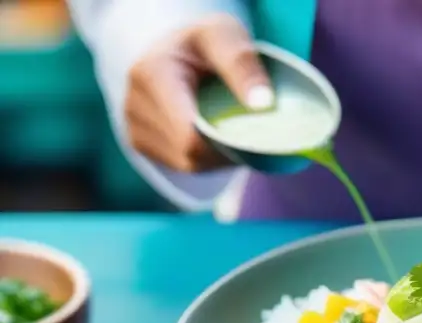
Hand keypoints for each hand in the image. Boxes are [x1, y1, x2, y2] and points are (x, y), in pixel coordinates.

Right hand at [125, 14, 272, 172]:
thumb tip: (263, 103)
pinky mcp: (141, 143)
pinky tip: (215, 136)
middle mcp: (134, 104)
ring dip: (217, 154)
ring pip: (188, 163)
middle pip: (190, 152)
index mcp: (151, 74)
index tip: (255, 127)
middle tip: (249, 127)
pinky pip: (182, 165)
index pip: (188, 134)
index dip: (225, 141)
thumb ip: (242, 62)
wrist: (178, 50)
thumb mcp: (225, 34)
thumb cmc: (205, 43)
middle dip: (224, 147)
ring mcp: (134, 127)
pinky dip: (206, 158)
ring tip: (230, 126)